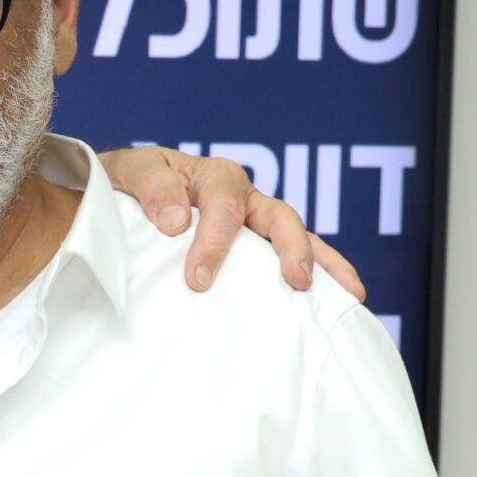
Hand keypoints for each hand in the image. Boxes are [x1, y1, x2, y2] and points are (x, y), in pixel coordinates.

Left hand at [98, 145, 367, 300]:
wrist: (124, 190)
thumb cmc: (133, 181)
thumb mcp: (133, 172)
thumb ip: (152, 188)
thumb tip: (177, 221)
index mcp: (216, 178)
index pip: (224, 210)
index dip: (214, 243)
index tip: (198, 278)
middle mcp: (245, 199)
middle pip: (280, 219)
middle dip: (293, 250)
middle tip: (298, 281)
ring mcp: (255, 225)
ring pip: (298, 239)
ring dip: (326, 264)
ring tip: (352, 294)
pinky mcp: (255, 249)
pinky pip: (287, 260)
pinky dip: (315, 277)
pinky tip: (333, 304)